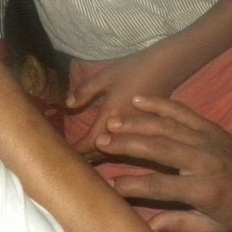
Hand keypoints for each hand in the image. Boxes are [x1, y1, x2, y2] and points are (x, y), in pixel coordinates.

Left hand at [67, 43, 185, 157]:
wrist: (167, 66)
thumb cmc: (134, 68)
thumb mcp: (105, 75)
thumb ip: (85, 91)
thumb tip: (68, 105)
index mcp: (112, 115)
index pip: (91, 142)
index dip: (77, 151)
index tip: (63, 157)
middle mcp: (126, 131)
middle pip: (103, 153)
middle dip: (87, 159)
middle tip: (71, 165)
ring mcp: (138, 134)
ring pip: (116, 154)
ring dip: (101, 158)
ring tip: (86, 163)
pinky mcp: (147, 133)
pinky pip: (128, 149)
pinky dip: (115, 153)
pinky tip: (108, 153)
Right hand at [95, 96, 231, 231]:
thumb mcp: (213, 228)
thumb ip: (181, 225)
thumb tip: (148, 224)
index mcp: (204, 189)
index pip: (161, 186)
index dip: (133, 186)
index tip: (110, 185)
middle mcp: (203, 160)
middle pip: (159, 148)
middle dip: (128, 144)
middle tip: (100, 141)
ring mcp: (205, 138)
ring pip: (166, 126)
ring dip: (137, 122)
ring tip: (112, 121)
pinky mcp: (208, 125)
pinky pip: (181, 111)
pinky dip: (159, 103)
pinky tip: (138, 99)